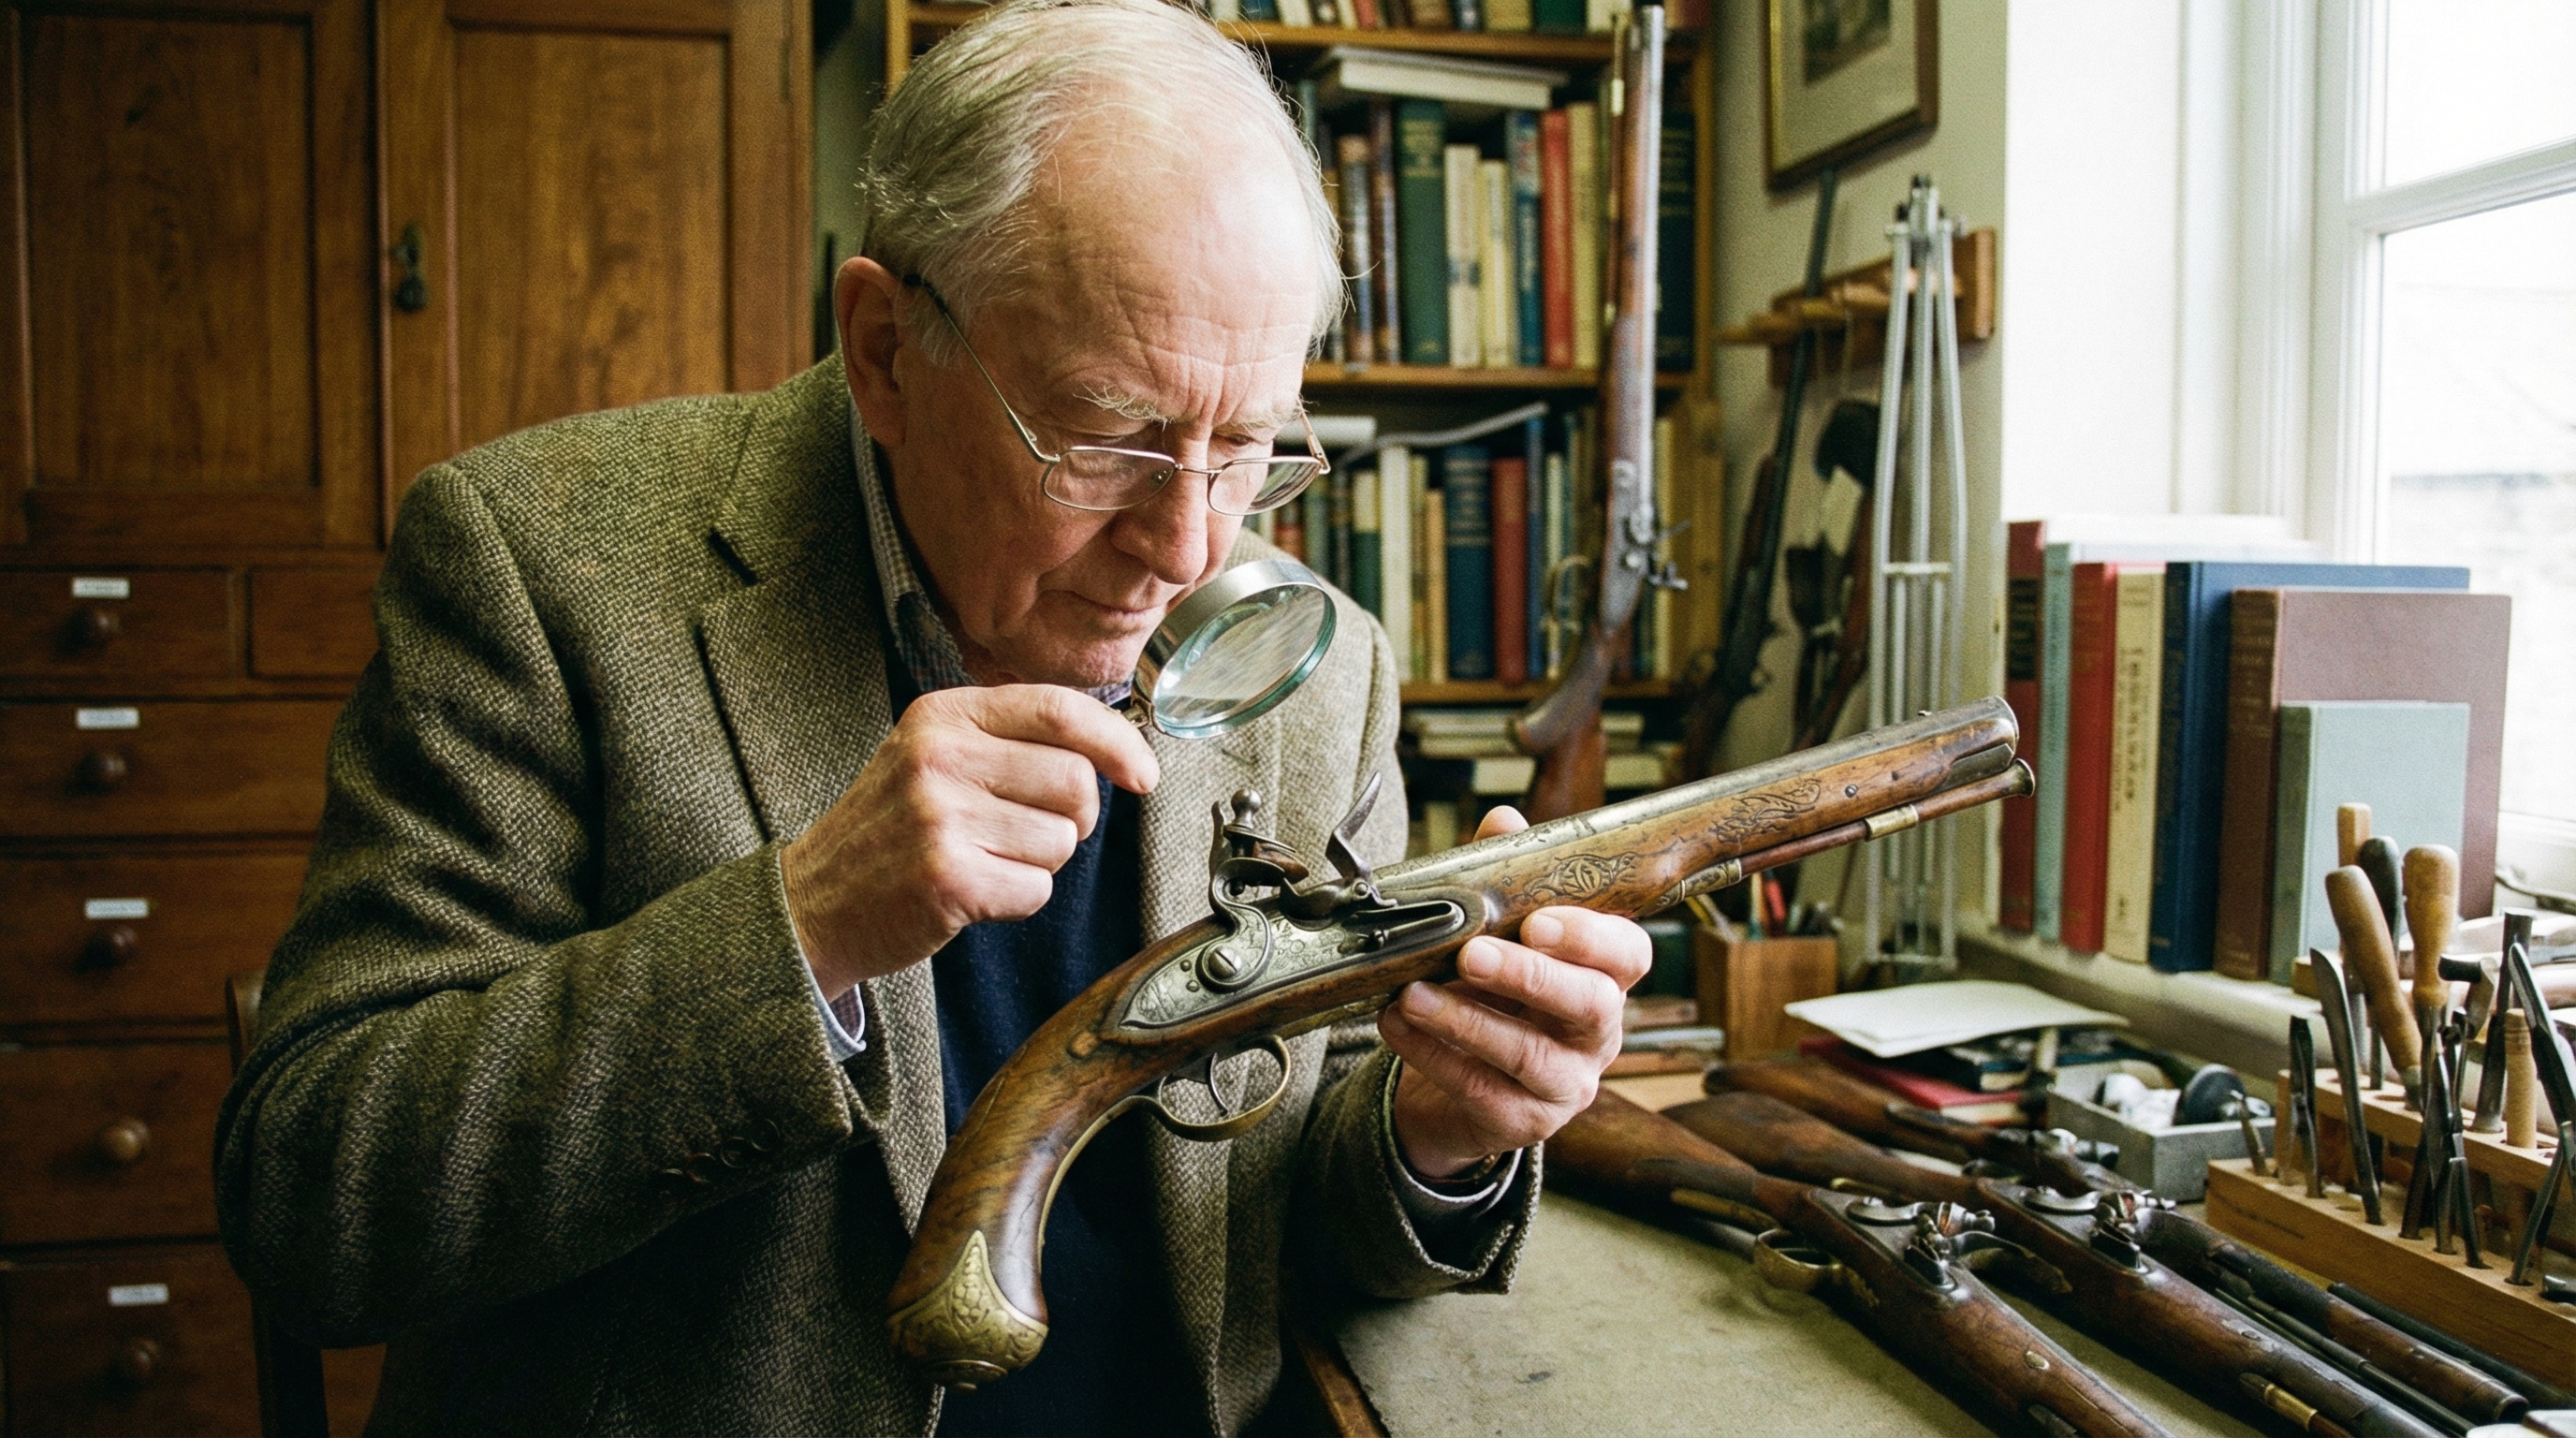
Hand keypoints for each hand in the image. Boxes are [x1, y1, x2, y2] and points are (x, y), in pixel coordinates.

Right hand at [783, 685, 1158, 994]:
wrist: (813, 901)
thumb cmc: (890, 831)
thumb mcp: (933, 756)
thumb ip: (1009, 740)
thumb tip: (1114, 751)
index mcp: (942, 715)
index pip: (1059, 710)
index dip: (1117, 742)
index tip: (1143, 774)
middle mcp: (939, 757)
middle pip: (1075, 781)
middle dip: (1071, 819)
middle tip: (1024, 833)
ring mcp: (939, 817)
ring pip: (1061, 840)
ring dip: (1038, 862)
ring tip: (983, 859)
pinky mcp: (946, 878)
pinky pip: (1036, 889)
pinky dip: (1017, 899)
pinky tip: (974, 891)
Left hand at [1382, 805, 1652, 1179]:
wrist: (1455, 1082)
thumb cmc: (1488, 995)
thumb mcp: (1496, 936)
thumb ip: (1504, 879)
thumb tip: (1503, 821)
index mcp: (1602, 977)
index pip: (1630, 954)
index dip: (1591, 936)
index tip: (1538, 921)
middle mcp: (1598, 1033)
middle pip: (1593, 1004)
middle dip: (1531, 977)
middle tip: (1471, 955)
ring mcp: (1567, 1084)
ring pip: (1531, 1055)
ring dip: (1466, 1020)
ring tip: (1411, 994)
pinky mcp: (1525, 1122)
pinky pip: (1483, 1092)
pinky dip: (1433, 1056)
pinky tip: (1396, 1025)